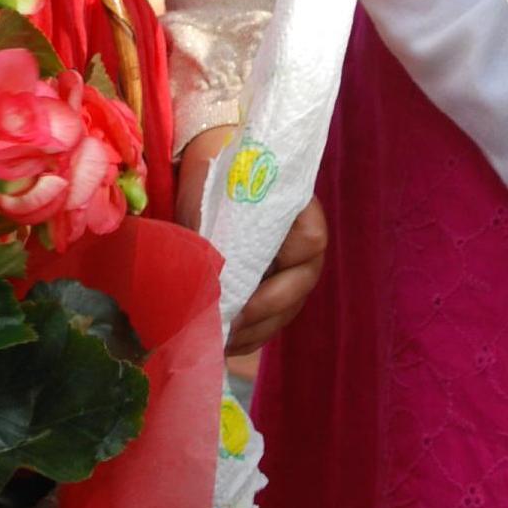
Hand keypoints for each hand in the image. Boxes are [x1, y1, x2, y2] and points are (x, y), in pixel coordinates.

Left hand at [174, 124, 330, 356]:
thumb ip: (214, 230)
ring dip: (254, 331)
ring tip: (220, 343)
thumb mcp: (213, 194)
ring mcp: (292, 267)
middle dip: (261, 316)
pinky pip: (272, 318)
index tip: (243, 299)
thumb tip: (198, 280)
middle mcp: (303, 242)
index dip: (279, 279)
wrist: (212, 162)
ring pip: (285, 309)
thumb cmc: (216, 174)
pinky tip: (224, 345)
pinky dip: (250, 334)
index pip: (308, 245)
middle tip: (226, 330)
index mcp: (298, 208)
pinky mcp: (275, 285)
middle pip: (298, 289)